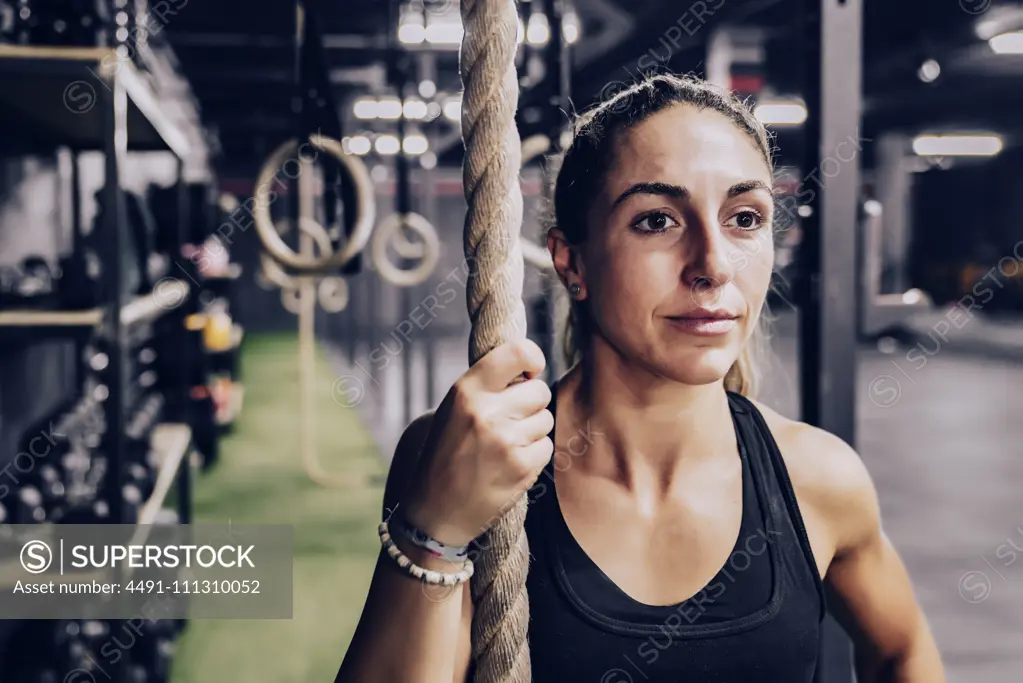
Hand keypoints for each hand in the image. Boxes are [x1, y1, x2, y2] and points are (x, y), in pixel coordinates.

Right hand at [402, 339, 553, 546]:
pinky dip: (534, 455)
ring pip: (546, 420)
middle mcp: (487, 411)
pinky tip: (509, 464)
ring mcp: (506, 440)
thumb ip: (486, 387)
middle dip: (531, 404)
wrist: (435, 512)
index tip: (531, 370)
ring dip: (533, 431)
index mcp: (466, 390)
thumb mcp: (452, 410)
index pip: (517, 352)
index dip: (532, 358)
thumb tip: (527, 369)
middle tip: (511, 419)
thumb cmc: (444, 456)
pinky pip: (546, 447)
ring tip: (504, 445)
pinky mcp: (522, 467)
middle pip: (540, 390)